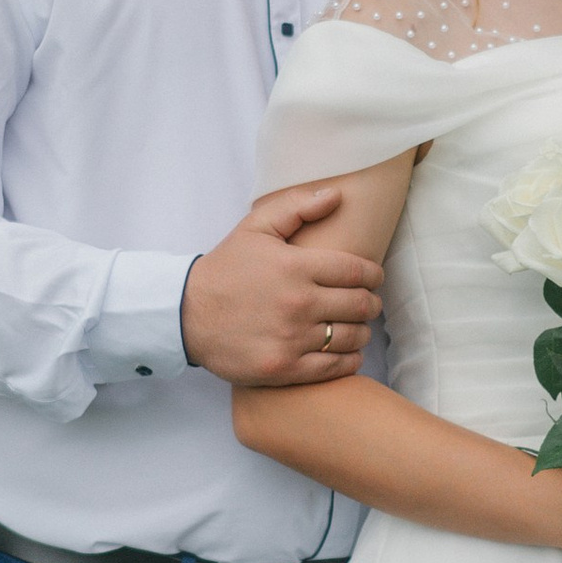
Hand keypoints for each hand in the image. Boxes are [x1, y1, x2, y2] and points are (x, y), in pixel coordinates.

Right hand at [181, 185, 382, 386]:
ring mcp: (292, 338)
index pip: (357, 271)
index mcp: (296, 267)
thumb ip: (296, 207)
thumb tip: (336, 195)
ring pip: (352, 337)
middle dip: (371, 302)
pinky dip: (350, 360)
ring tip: (357, 326)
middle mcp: (299, 303)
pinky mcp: (285, 367)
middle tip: (369, 302)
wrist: (187, 314)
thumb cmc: (225, 269)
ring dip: (362, 331)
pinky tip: (346, 351)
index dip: (374, 275)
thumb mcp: (255, 228)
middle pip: (361, 305)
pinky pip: (335, 367)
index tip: (374, 277)